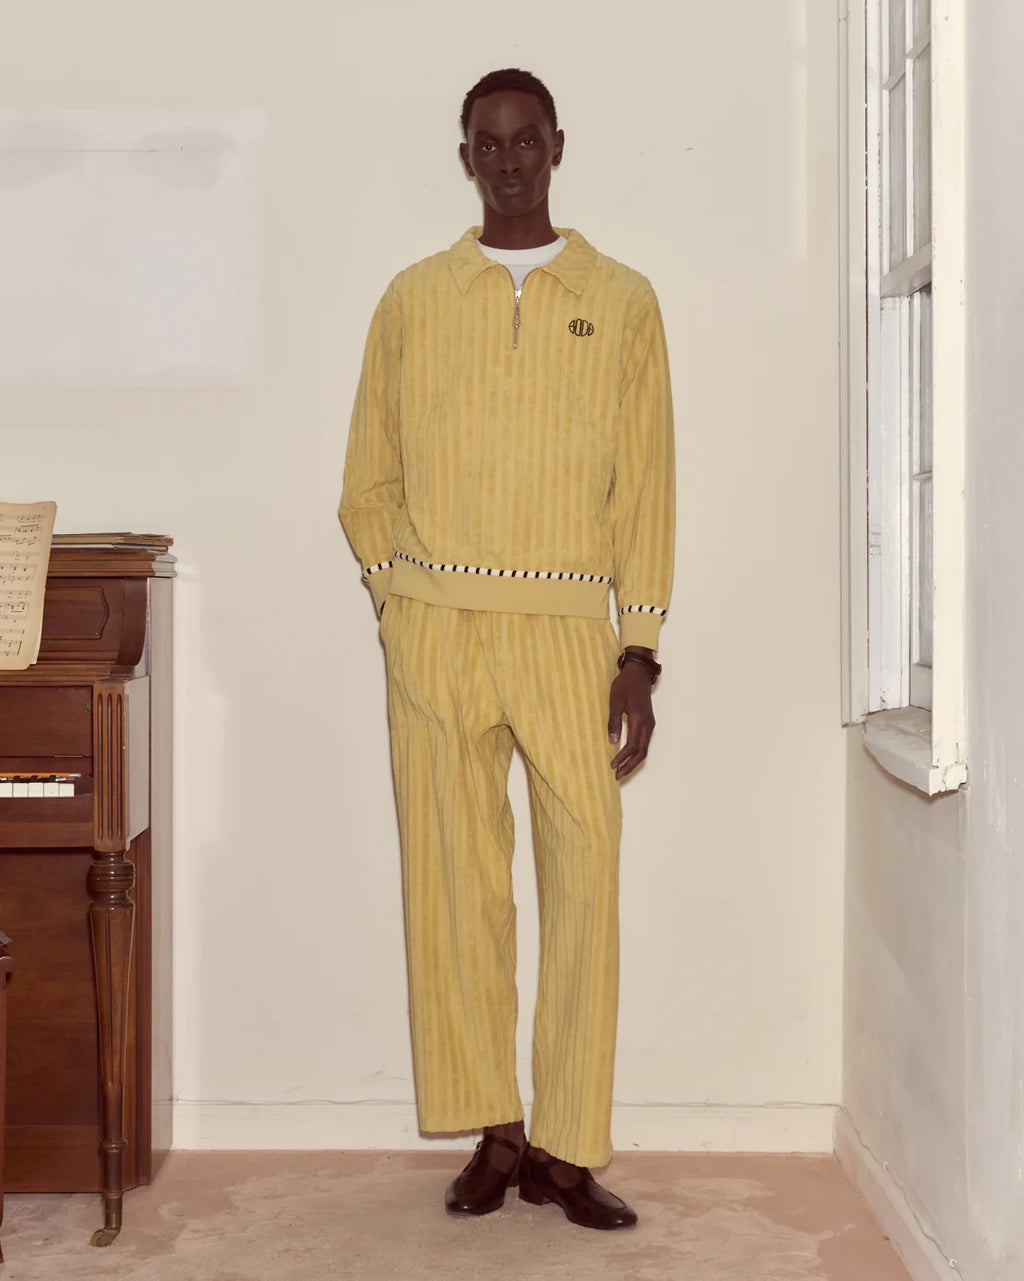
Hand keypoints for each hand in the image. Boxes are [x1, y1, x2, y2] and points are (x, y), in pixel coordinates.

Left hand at [607, 655, 655, 780]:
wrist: (639, 673)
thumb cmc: (625, 685)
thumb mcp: (615, 701)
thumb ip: (613, 721)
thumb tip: (613, 741)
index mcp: (639, 719)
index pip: (632, 745)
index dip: (622, 758)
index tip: (612, 765)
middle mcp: (647, 724)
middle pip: (641, 752)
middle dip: (629, 766)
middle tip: (617, 776)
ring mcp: (650, 724)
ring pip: (644, 749)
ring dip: (634, 761)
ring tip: (622, 770)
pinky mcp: (649, 723)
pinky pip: (644, 743)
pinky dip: (637, 753)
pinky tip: (628, 757)